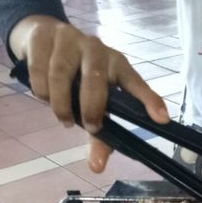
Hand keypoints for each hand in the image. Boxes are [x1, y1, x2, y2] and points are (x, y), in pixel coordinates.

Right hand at [9, 15, 169, 171]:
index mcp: (118, 65)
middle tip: (87, 126)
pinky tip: (45, 95)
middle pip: (95, 81)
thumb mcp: (92, 100)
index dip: (149, 101)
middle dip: (90, 109)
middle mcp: (97, 49)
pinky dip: (40, 90)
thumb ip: (99, 135)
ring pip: (61, 76)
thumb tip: (96, 168)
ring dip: (60, 103)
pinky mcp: (43, 36)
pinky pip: (39, 69)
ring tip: (62, 116)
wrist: (42, 35)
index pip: (136, 83)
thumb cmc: (76, 75)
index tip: (162, 120)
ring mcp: (70, 39)